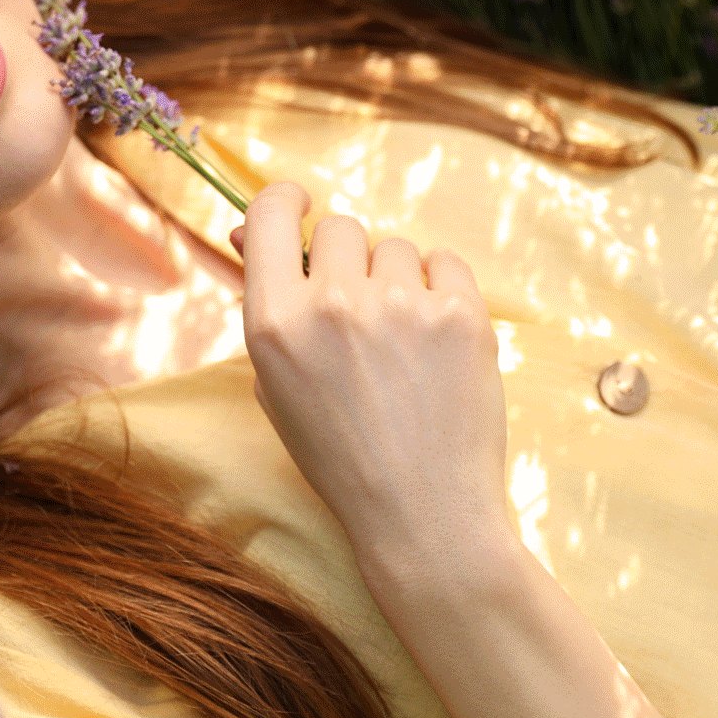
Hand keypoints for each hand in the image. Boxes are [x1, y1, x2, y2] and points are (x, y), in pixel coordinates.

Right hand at [227, 181, 509, 566]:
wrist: (424, 515)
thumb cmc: (342, 457)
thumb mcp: (276, 387)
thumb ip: (269, 308)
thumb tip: (255, 231)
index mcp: (276, 323)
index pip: (272, 214)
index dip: (286, 202)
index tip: (301, 207)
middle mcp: (334, 304)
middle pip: (342, 228)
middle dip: (349, 261)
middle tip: (361, 316)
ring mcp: (402, 306)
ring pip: (396, 248)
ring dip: (397, 281)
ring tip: (403, 346)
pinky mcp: (462, 314)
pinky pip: (445, 263)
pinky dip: (441, 290)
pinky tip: (436, 342)